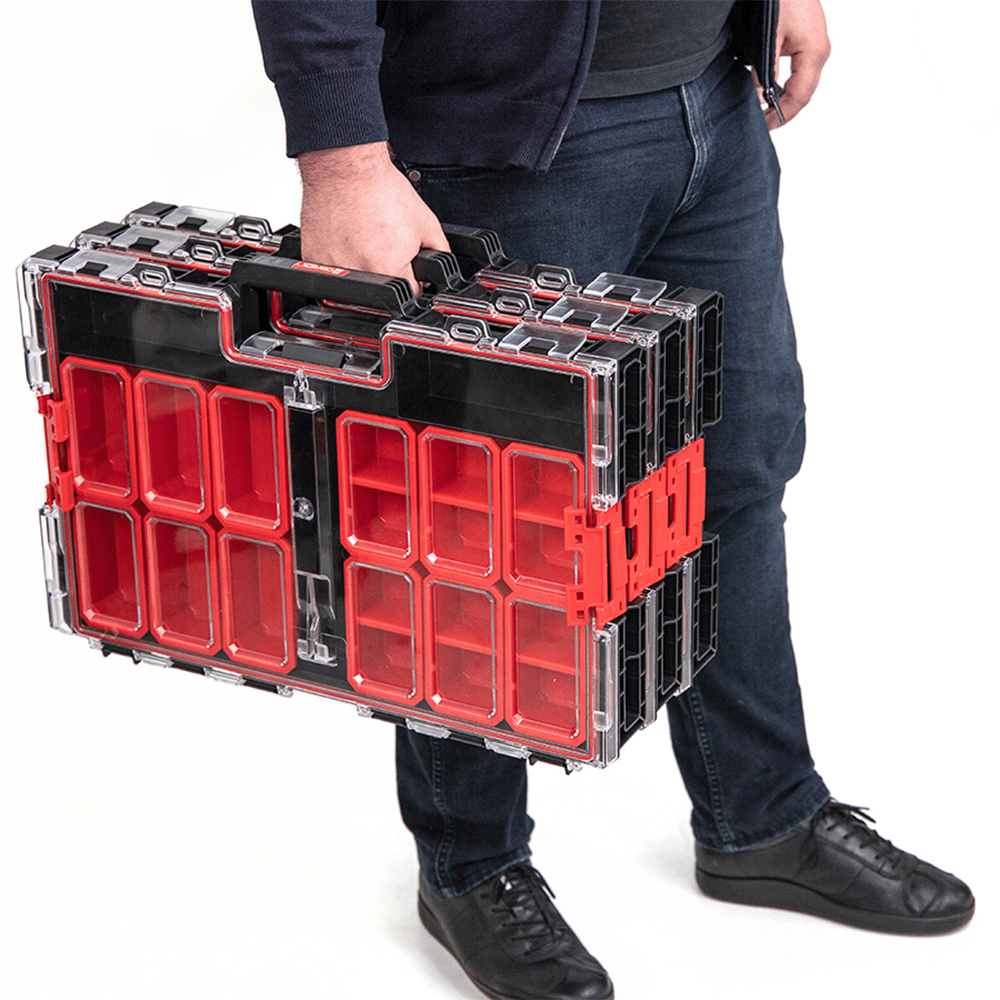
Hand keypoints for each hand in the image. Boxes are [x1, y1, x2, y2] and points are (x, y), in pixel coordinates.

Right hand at [298, 142, 449, 296]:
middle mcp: (360, 273)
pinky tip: (345, 239)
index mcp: (390, 269)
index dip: (412, 280)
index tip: (407, 269)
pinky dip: (337, 260)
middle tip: (383, 248)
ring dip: (361, 269)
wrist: (346, 167)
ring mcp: (334, 268)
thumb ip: (439, 250)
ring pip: (353, 285)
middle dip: (388, 274)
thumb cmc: (380, 189)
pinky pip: (329, 271)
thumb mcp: (426, 222)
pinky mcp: (313, 259)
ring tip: (364, 241)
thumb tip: (441, 267)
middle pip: (381, 293)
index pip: (409, 294)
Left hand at [765, 0, 830, 128]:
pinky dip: (786, 84)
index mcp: (814, 53)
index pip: (800, 97)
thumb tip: (760, 95)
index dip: (782, 116)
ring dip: (784, 98)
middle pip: (803, 93)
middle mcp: (820, 51)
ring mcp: (816, 45)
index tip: (766, 127)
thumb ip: (765, 70)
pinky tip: (771, 90)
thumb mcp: (769, 37)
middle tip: (762, 123)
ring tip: (764, 110)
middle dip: (782, 111)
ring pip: (802, 83)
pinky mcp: (809, 40)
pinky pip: (800, 71)